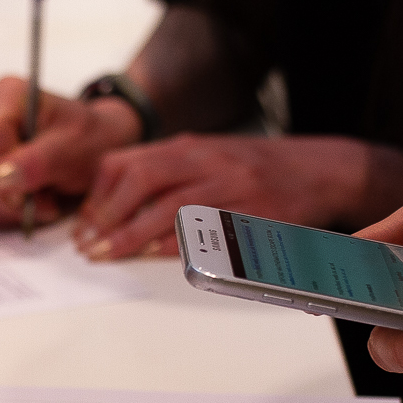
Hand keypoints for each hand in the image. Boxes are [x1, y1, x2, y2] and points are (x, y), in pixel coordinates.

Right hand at [0, 76, 141, 227]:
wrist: (97, 150)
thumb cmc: (89, 139)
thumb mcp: (73, 147)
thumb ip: (37, 161)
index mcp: (8, 95)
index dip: (9, 167)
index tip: (37, 189)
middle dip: (11, 197)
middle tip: (47, 203)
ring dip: (10, 209)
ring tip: (44, 201)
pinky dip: (5, 214)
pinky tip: (30, 206)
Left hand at [72, 134, 402, 260]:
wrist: (321, 168)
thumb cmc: (257, 169)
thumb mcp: (206, 158)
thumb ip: (165, 173)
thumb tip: (112, 198)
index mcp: (190, 147)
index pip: (128, 162)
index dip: (98, 194)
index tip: (81, 223)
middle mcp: (208, 162)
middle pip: (143, 178)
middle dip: (108, 213)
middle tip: (87, 244)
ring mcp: (232, 187)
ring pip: (172, 205)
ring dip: (133, 232)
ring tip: (108, 254)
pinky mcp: (254, 215)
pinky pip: (211, 230)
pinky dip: (180, 243)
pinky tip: (157, 254)